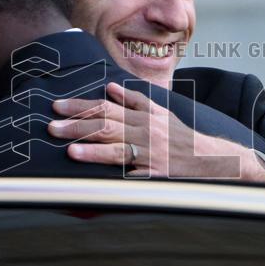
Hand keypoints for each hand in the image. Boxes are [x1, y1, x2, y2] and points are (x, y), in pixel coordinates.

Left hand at [48, 82, 264, 182]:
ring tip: (69, 151)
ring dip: (92, 150)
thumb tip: (109, 87)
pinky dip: (118, 176)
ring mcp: (151, 155)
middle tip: (51, 127)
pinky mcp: (157, 176)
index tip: (57, 106)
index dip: (80, 106)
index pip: (106, 107)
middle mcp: (145, 133)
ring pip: (118, 150)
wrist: (213, 160)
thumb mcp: (160, 113)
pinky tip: (98, 178)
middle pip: (106, 126)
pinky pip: (135, 176)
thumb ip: (134, 100)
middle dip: (76, 127)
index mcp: (143, 117)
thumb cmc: (182, 138)